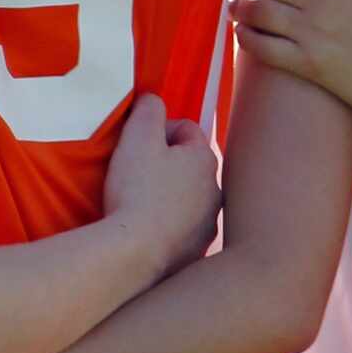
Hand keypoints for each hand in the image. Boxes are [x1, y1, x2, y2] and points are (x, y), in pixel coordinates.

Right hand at [101, 92, 219, 275]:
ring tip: (139, 206)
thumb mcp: (138, 137)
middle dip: (165, 166)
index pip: (186, 130)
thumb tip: (153, 100)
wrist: (136, 252)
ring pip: (188, 200)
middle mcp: (216, 192)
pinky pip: (182, 231)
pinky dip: (167, 227)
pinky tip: (146, 232)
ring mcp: (208, 225)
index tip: (136, 145)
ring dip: (169, 198)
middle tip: (135, 175)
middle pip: (189, 166)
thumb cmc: (137, 189)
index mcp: (206, 160)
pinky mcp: (196, 253)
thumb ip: (148, 110)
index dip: (158, 131)